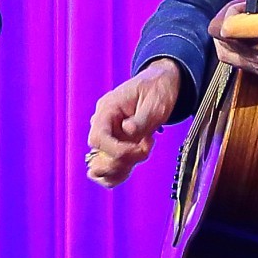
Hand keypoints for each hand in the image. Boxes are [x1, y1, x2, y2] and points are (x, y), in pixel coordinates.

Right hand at [85, 59, 182, 187]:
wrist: (161, 84)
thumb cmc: (157, 90)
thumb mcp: (155, 102)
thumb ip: (141, 119)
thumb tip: (127, 131)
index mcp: (107, 109)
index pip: (98, 138)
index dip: (116, 151)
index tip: (139, 148)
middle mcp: (103, 125)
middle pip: (97, 156)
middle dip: (122, 161)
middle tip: (145, 148)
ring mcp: (108, 137)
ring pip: (100, 167)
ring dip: (121, 169)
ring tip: (143, 151)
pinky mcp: (116, 146)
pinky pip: (109, 169)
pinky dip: (120, 173)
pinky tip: (138, 159)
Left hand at [209, 0, 257, 79]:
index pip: (226, 27)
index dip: (227, 13)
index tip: (241, 5)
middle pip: (221, 41)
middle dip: (225, 24)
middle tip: (240, 14)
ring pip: (227, 54)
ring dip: (230, 38)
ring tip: (245, 26)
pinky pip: (240, 64)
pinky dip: (240, 50)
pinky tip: (253, 39)